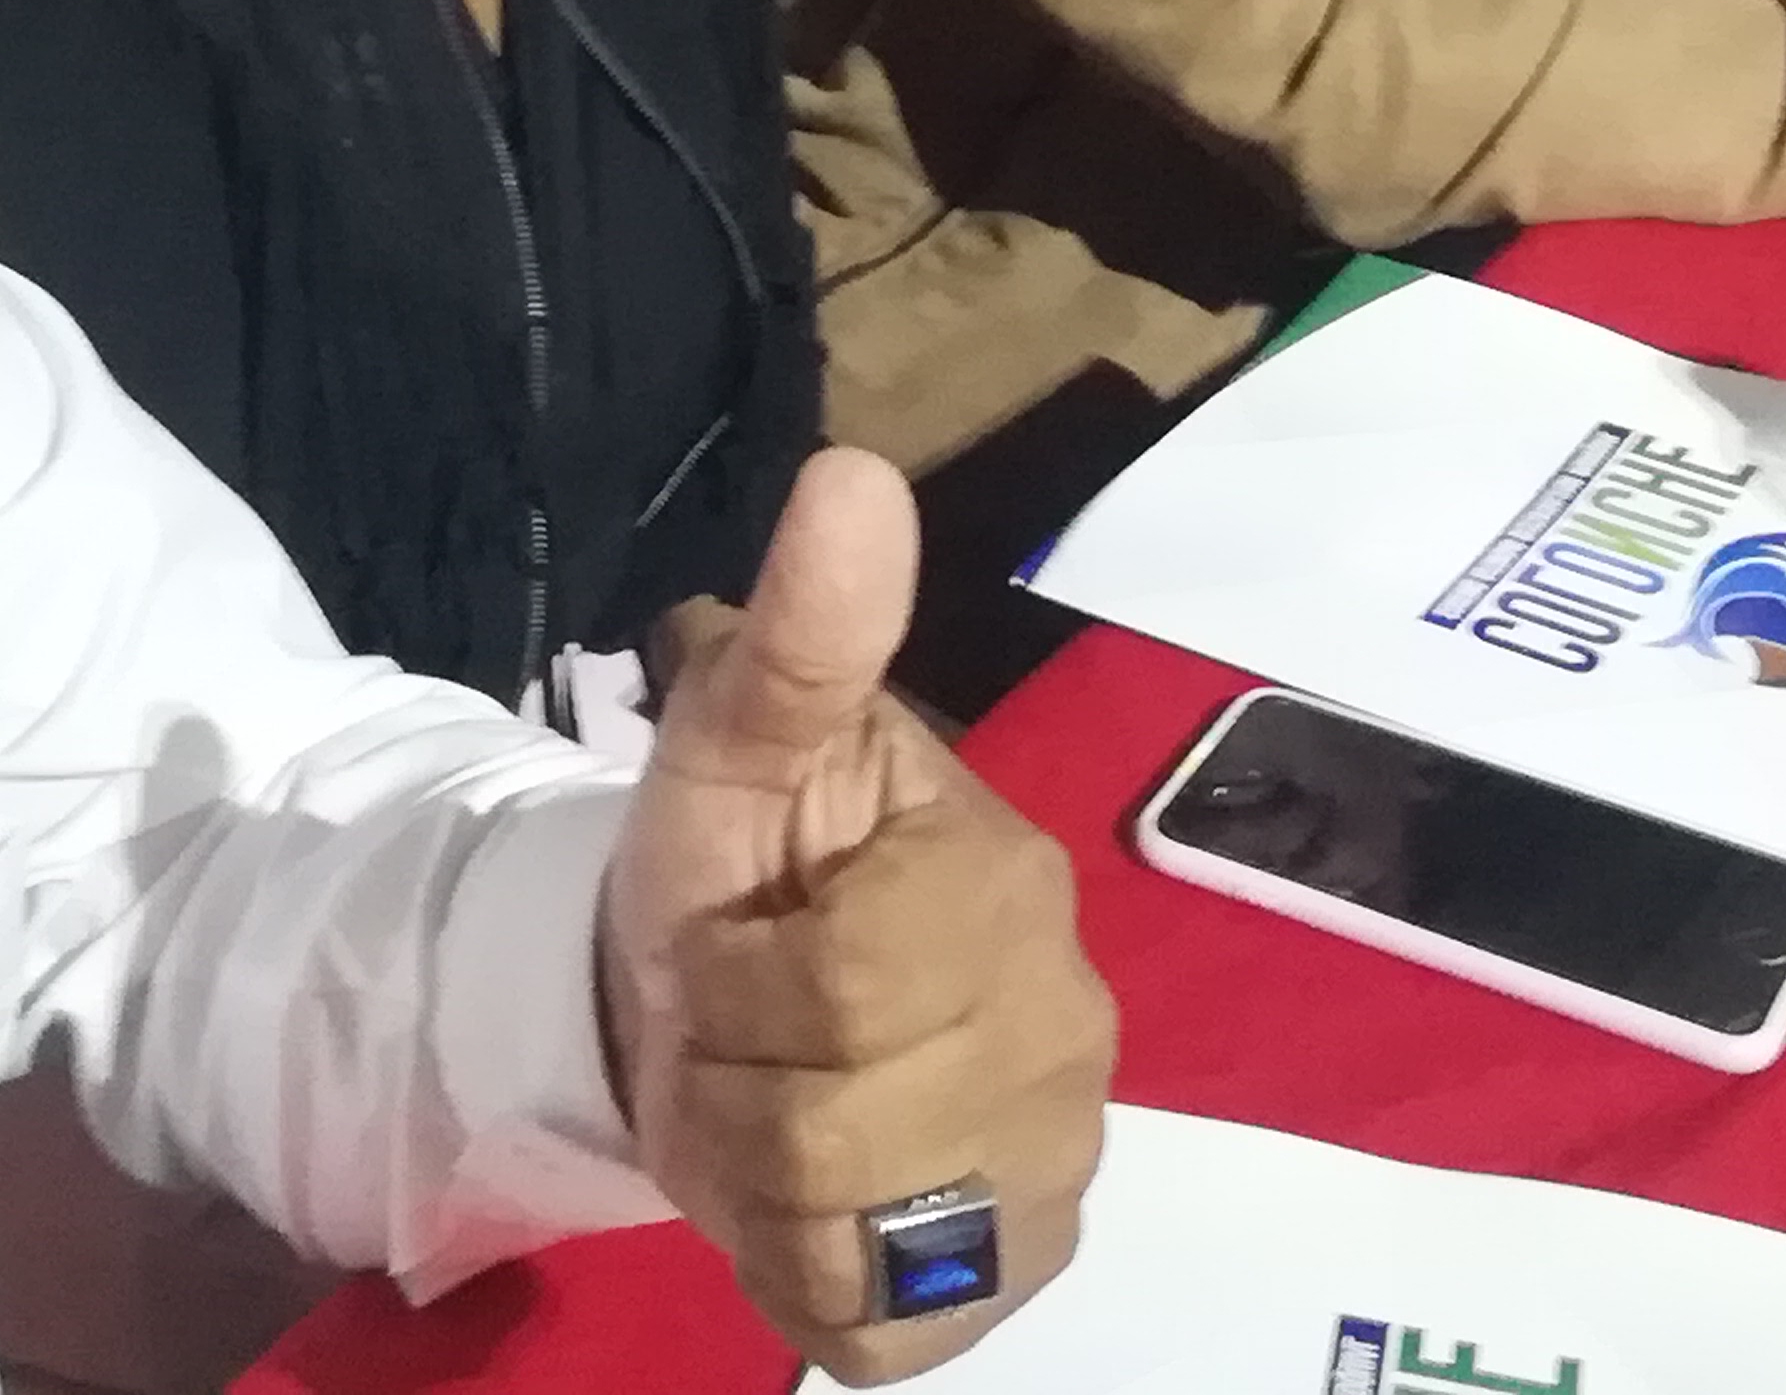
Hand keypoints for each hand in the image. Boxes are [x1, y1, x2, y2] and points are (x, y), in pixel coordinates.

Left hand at [599, 451, 1112, 1381]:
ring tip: (759, 1105)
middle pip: (838, 1127)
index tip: (728, 938)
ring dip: (750, 1182)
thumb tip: (850, 476)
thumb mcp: (730, 745)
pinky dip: (797, 1277)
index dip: (737, 977)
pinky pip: (876, 1326)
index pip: (846, 984)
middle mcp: (1068, 1026)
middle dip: (733, 1083)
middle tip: (734, 1030)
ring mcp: (1057, 1161)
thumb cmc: (734, 863)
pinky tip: (801, 1198)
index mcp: (1004, 884)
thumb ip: (798, 637)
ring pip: (850, 1236)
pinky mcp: (1019, 1273)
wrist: (716, 1004)